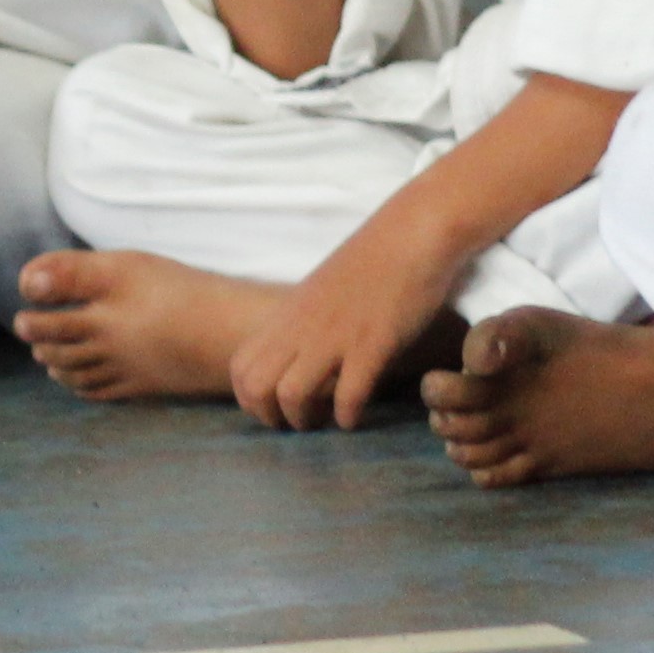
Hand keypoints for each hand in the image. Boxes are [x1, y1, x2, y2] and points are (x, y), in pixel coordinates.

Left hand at [230, 222, 459, 428]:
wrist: (412, 231)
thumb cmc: (373, 260)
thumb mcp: (321, 291)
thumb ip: (304, 321)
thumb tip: (296, 355)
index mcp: (289, 314)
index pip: (240, 366)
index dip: (250, 399)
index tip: (277, 408)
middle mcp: (303, 326)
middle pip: (255, 386)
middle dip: (270, 417)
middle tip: (298, 422)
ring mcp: (335, 334)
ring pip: (291, 393)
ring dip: (305, 419)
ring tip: (325, 421)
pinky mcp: (372, 342)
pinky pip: (348, 394)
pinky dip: (348, 416)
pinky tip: (357, 416)